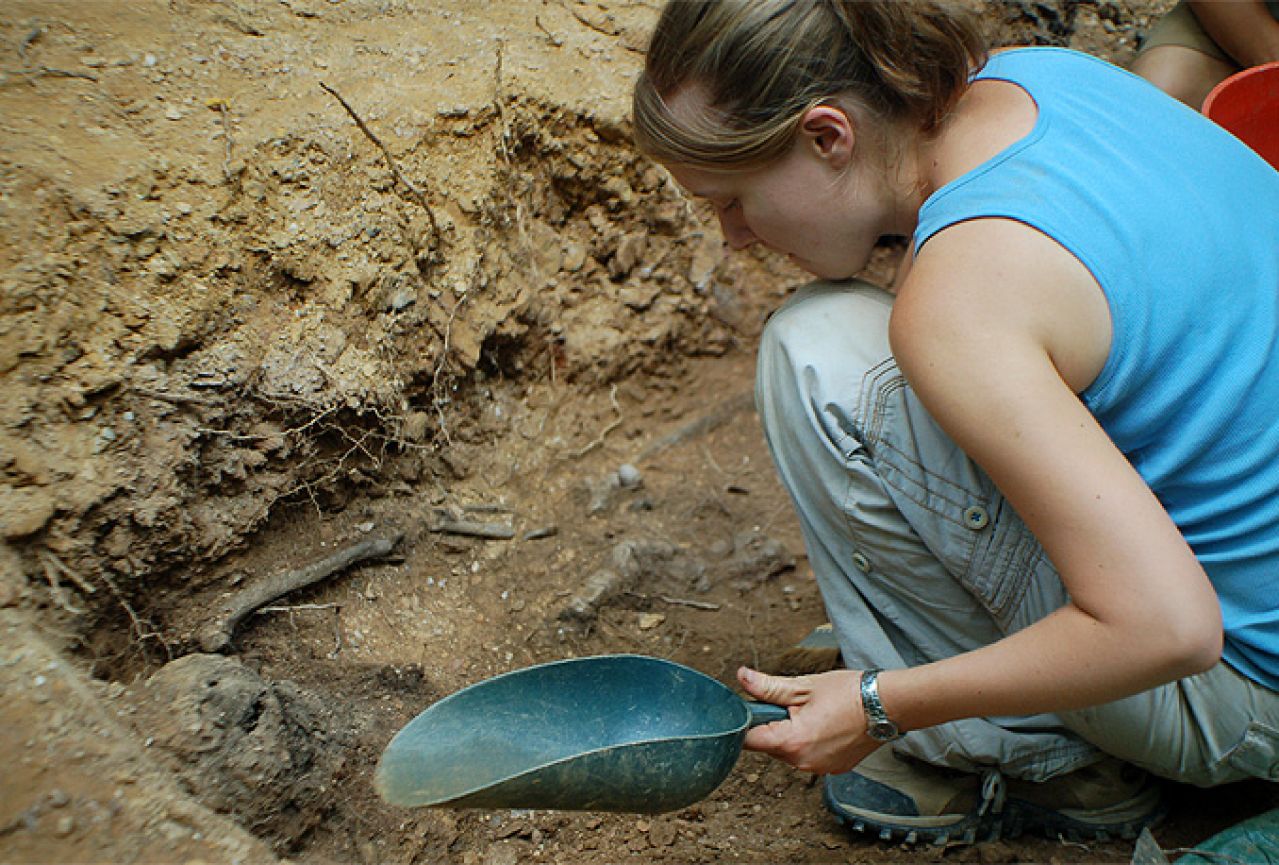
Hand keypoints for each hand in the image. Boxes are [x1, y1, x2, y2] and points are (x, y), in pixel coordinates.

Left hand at [737, 666, 881, 774]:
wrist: (885, 705)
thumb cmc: (847, 693)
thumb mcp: (803, 685)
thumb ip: (768, 687)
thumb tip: (742, 678)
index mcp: (793, 742)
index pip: (749, 741)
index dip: (745, 723)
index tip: (752, 709)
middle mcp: (803, 762)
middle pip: (769, 747)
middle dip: (772, 726)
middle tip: (790, 705)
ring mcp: (819, 768)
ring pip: (789, 753)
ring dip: (791, 735)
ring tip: (811, 714)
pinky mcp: (833, 769)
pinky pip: (808, 757)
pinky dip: (809, 743)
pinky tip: (823, 726)